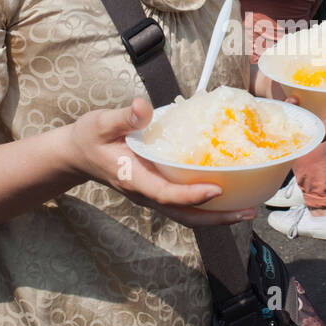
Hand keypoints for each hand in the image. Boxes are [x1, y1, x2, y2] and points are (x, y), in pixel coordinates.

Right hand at [71, 98, 256, 226]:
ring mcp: (151, 196)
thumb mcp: (100, 123)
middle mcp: (145, 193)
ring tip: (247, 210)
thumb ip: (122, 117)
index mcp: (133, 178)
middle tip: (248, 212)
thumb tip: (143, 107)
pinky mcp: (156, 192)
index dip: (191, 196)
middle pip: (184, 215)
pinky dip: (207, 207)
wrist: (76, 155)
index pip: (165, 193)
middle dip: (216, 218)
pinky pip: (184, 207)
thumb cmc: (89, 138)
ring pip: (186, 216)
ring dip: (216, 217)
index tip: (216, 189)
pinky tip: (229, 196)